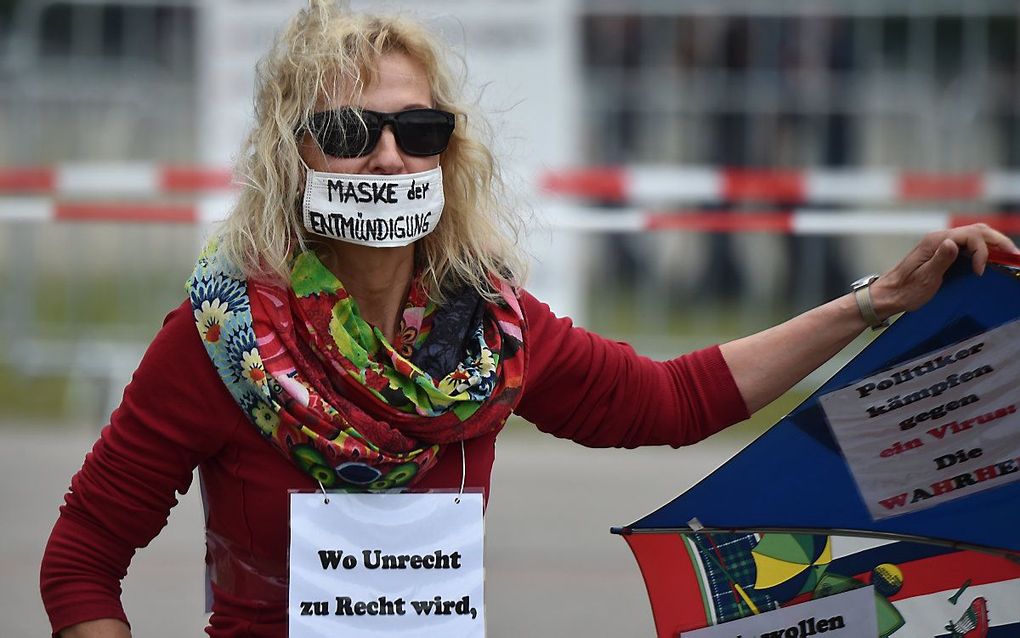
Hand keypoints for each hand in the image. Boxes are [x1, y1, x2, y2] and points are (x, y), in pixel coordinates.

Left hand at [870, 223, 1019, 319]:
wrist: (888, 294)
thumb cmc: (904, 290)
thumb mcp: (924, 279)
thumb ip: (940, 260)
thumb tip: (954, 243)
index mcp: (935, 242)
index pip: (970, 236)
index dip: (982, 252)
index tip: (980, 272)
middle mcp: (939, 239)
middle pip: (977, 230)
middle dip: (998, 241)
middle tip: (1014, 256)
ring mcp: (941, 245)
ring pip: (974, 235)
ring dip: (993, 243)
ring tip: (1009, 255)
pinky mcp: (943, 253)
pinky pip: (968, 244)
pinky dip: (984, 248)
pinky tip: (992, 257)